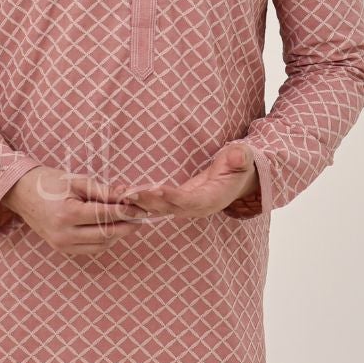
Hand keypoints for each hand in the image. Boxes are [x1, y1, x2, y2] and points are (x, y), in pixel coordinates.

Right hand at [1, 166, 149, 254]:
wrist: (22, 193)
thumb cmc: (49, 183)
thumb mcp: (77, 181)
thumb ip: (103, 191)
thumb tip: (127, 197)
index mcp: (67, 214)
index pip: (105, 215)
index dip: (125, 212)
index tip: (140, 208)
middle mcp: (64, 234)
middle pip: (106, 235)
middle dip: (126, 226)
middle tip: (140, 218)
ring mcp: (62, 245)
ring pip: (101, 245)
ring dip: (117, 235)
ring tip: (127, 222)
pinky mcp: (62, 249)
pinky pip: (91, 249)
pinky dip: (104, 240)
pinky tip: (111, 228)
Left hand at [117, 143, 258, 219]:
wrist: (236, 180)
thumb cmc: (239, 167)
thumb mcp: (244, 159)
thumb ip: (241, 157)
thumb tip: (239, 154)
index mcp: (212, 199)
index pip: (191, 201)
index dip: (174, 197)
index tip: (157, 190)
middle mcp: (195, 207)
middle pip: (169, 208)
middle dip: (148, 202)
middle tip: (128, 194)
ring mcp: (184, 207)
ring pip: (159, 208)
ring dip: (139, 202)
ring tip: (120, 193)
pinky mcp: (175, 203)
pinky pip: (155, 204)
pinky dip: (139, 200)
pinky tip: (122, 193)